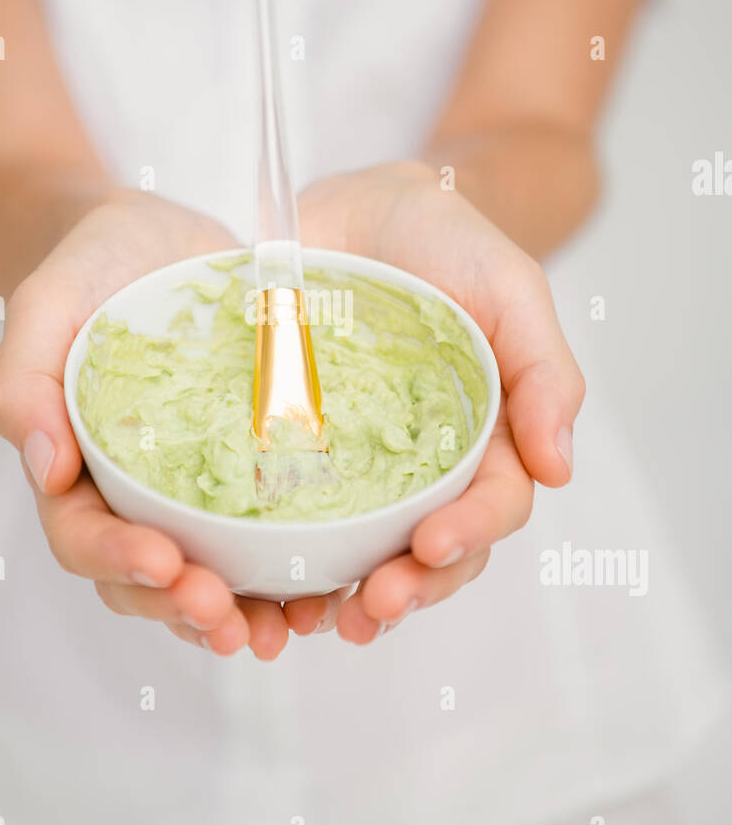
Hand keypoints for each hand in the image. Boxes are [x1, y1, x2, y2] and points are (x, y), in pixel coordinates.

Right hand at [0, 192, 266, 654]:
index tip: (165, 562)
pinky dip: (289, 575)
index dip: (119, 561)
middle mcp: (132, 494)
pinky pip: (265, 538)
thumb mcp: (47, 303)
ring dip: (240, 614)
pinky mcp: (248, 472)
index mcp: (75, 468)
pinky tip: (325, 592)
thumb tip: (43, 469)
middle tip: (229, 619)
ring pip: (207, 576)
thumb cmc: (93, 266)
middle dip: (184, 608)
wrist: (158, 235)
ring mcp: (192, 490)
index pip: (83, 536)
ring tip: (283, 628)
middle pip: (147, 578)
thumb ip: (24, 381)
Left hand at [292, 162, 584, 642]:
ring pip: (364, 550)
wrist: (355, 203)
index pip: (491, 502)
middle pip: (430, 549)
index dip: (469, 533)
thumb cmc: (445, 240)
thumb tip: (560, 470)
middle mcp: (424, 463)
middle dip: (410, 587)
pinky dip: (284, 563)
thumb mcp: (510, 287)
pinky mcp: (292, 449)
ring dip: (345, 595)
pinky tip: (264, 591)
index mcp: (485, 435)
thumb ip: (545, 369)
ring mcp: (356, 462)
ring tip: (319, 621)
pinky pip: (292, 517)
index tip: (432, 545)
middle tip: (373, 605)